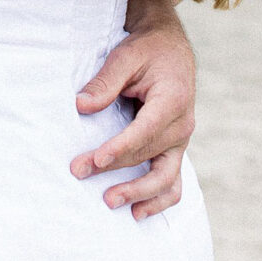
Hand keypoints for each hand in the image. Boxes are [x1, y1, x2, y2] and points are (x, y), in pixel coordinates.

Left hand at [70, 16, 194, 219]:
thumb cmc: (146, 50)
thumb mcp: (125, 56)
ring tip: (110, 202)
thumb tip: (81, 106)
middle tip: (79, 172)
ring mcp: (181, 140)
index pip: (145, 132)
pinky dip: (159, 200)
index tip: (96, 160)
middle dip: (114, 169)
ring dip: (139, 194)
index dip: (120, 149)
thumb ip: (105, 82)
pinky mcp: (175, 148)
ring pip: (166, 178)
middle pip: (147, 155)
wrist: (171, 48)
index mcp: (172, 100)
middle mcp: (182, 125)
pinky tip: (137, 212)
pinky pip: (173, 182)